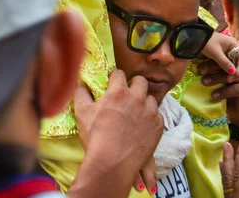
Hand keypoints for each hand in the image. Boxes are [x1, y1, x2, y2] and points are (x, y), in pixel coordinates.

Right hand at [74, 70, 162, 194]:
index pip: (119, 73)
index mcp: (118, 91)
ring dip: (144, 103)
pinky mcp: (158, 126)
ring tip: (136, 115)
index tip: (112, 86)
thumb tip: (80, 83)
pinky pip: (157, 116)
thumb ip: (81, 94)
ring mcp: (150, 111)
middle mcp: (137, 97)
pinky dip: (151, 119)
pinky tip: (142, 128)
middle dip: (134, 86)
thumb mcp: (82, 113)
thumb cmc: (95, 137)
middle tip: (128, 97)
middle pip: (141, 81)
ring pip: (151, 99)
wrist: (112, 164)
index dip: (115, 79)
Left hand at [199, 58, 238, 128]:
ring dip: (216, 78)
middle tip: (200, 71)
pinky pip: (234, 89)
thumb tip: (195, 70)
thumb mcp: (217, 85)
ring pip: (229, 75)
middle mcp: (238, 70)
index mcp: (231, 66)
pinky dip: (223, 91)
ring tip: (204, 82)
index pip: (222, 57)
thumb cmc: (227, 97)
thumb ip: (210, 76)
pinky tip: (214, 95)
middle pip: (225, 64)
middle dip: (212, 66)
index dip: (210, 59)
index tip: (199, 63)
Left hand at [201, 32, 238, 77]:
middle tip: (230, 79)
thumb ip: (224, 63)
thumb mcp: (215, 53)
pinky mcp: (222, 56)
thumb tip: (234, 73)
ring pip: (233, 64)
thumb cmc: (206, 42)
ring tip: (227, 79)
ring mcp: (227, 52)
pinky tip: (224, 76)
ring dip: (231, 72)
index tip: (236, 74)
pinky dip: (226, 70)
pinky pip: (227, 64)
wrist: (195, 37)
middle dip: (236, 70)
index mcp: (233, 44)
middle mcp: (233, 48)